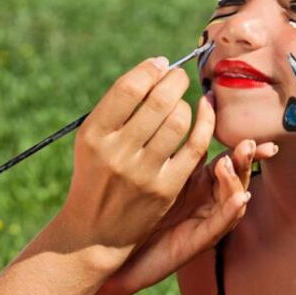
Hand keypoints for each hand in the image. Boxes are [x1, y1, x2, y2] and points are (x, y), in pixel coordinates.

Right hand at [52, 58, 215, 270]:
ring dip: (185, 104)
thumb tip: (157, 68)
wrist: (95, 230)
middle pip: (157, 102)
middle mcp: (116, 152)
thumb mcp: (91, 139)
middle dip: (175, 80)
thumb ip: (117, 106)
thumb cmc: (96, 172)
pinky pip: (194, 147)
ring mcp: (142, 172)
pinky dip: (203, 124)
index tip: (159, 64)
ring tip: (181, 102)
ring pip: (178, 121)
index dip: (149, 70)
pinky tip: (204, 112)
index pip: (128, 89)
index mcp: (94, 134)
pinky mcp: (165, 189)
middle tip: (179, 76)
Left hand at [105, 137, 273, 294]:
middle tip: (246, 142)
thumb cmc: (129, 209)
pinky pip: (219, 225)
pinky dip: (231, 211)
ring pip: (233, 199)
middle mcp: (205, 200)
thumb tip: (167, 108)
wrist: (112, 250)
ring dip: (237, 180)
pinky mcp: (196, 241)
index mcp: (196, 181)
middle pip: (235, 175)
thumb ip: (163, 146)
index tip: (249, 128)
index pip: (225, 157)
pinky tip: (239, 197)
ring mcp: (204, 220)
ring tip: (230, 164)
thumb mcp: (147, 172)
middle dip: (244, 159)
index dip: (240, 144)